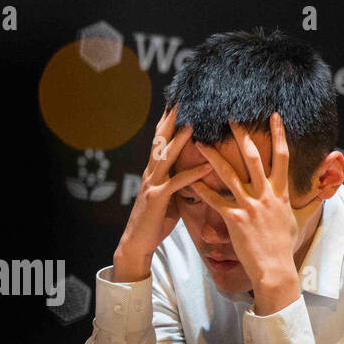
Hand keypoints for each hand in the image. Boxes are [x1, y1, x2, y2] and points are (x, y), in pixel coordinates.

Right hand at [112, 105, 212, 281]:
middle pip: (160, 140)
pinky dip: (193, 174)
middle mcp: (151, 173)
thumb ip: (178, 181)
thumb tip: (195, 171)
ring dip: (180, 139)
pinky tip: (207, 166)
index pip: (161, 139)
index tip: (177, 101)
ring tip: (194, 123)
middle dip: (171, 119)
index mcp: (154, 171)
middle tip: (182, 99)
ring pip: (166, 157)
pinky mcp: (158, 200)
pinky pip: (177, 184)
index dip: (168, 120)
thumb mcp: (168, 196)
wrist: (136, 243)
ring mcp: (153, 185)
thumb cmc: (154, 221)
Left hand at [191, 113, 300, 313]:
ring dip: (213, 156)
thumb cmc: (284, 245)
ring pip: (229, 174)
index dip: (278, 134)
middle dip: (242, 135)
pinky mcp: (234, 219)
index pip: (282, 156)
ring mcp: (249, 206)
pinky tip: (189, 179)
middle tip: (229, 117)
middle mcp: (265, 194)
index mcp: (280, 192)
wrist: (275, 268)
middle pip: (253, 157)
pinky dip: (201, 189)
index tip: (274, 115)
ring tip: (200, 142)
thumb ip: (309, 202)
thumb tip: (323, 193)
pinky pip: (214, 200)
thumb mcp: (299, 220)